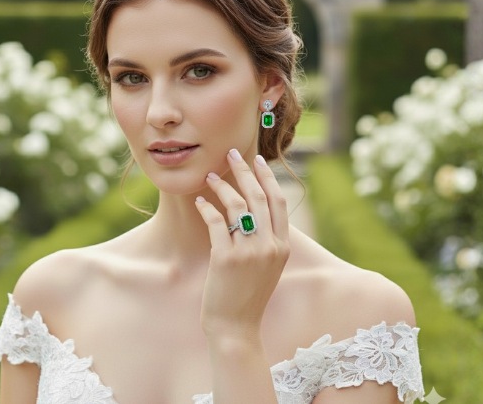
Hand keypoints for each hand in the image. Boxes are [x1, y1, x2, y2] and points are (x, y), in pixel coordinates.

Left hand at [195, 148, 289, 341]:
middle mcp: (270, 246)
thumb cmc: (247, 296)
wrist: (236, 327)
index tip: (257, 160)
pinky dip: (207, 208)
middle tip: (231, 154)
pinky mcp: (227, 258)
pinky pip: (216, 223)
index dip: (267, 178)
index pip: (278, 202)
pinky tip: (200, 202)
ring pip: (237, 206)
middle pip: (259, 197)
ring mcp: (249, 252)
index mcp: (283, 246)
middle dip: (244, 171)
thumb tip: (253, 210)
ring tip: (210, 177)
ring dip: (222, 186)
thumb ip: (266, 240)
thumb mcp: (267, 266)